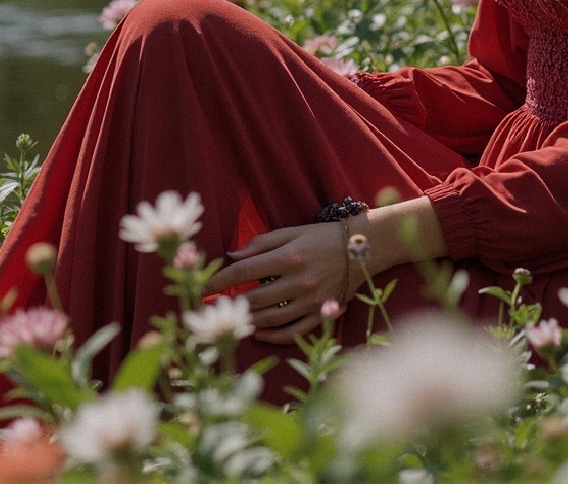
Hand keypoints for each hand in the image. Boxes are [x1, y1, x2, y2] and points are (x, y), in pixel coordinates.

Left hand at [205, 222, 348, 344]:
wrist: (364, 247)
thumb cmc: (321, 237)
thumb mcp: (291, 231)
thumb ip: (260, 243)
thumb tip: (231, 256)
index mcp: (289, 256)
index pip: (245, 271)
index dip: (220, 280)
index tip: (204, 287)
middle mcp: (300, 280)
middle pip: (255, 298)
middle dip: (231, 303)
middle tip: (213, 306)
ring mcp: (312, 300)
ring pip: (271, 318)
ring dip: (248, 320)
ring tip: (233, 318)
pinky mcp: (322, 313)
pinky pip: (294, 331)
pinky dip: (273, 336)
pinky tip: (257, 333)